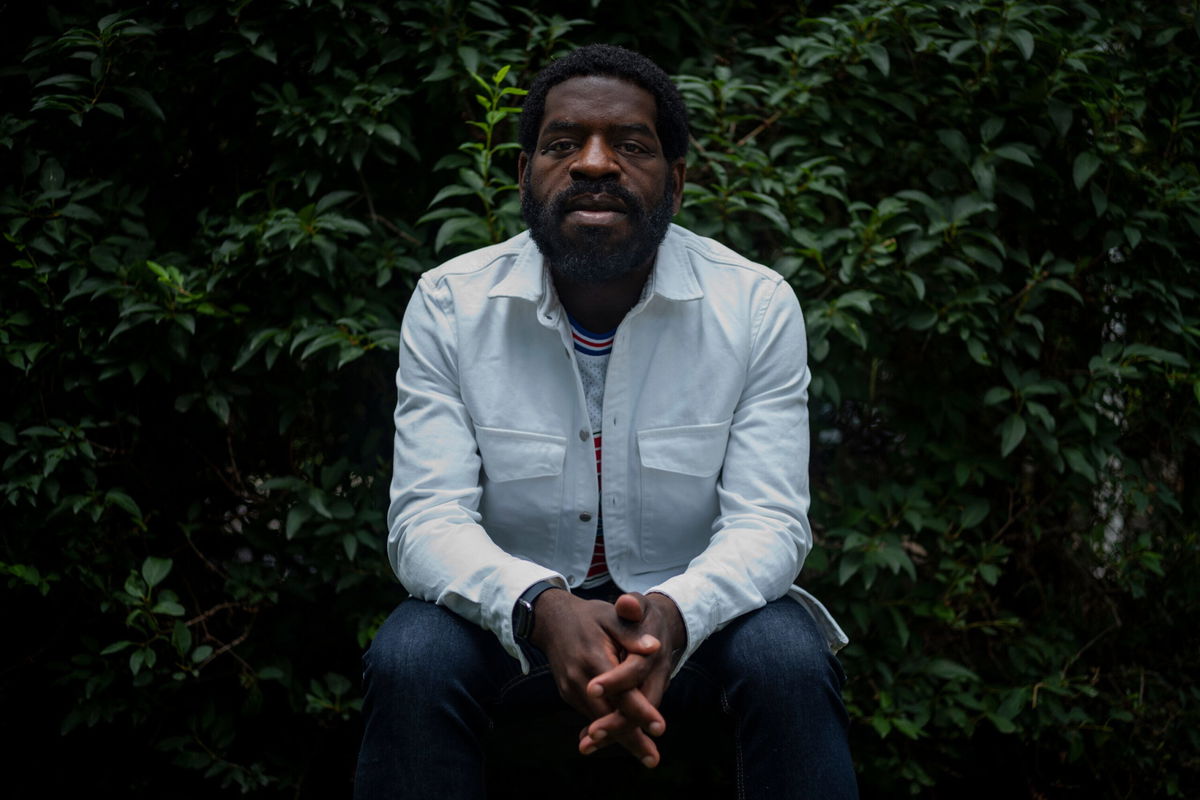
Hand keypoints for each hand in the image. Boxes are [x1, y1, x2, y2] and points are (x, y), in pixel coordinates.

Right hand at [529, 590, 664, 763]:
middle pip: (608, 715)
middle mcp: (579, 678)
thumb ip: (632, 634)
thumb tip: (655, 648)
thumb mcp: (612, 617)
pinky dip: (606, 729)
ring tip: (646, 755)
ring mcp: (570, 688)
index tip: (659, 728)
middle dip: (630, 739)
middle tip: (653, 759)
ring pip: (598, 719)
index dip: (640, 710)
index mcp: (593, 657)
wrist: (551, 619)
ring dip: (619, 739)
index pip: (620, 691)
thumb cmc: (589, 616)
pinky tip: (624, 742)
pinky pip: (590, 714)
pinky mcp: (567, 693)